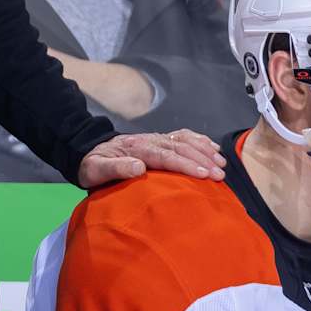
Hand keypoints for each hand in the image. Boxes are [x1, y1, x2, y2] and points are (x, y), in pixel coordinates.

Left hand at [77, 129, 225, 187]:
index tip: (203, 174)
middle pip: (179, 148)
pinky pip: (182, 136)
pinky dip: (199, 140)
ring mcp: (155, 139)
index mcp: (135, 148)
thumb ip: (115, 168)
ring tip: (222, 163)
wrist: (89, 153)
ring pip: (184, 141)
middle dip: (202, 159)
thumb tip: (139, 167)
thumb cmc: (93, 167)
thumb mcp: (95, 170)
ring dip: (204, 150)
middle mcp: (148, 140)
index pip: (165, 156)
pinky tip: (213, 148)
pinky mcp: (159, 140)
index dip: (185, 164)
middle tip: (220, 174)